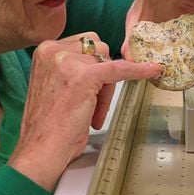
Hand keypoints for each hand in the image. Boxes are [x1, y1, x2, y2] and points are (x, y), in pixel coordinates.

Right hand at [8, 32, 160, 190]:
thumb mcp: (54, 85)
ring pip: (107, 61)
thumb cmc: (48, 126)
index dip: (93, 66)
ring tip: (92, 113)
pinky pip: (119, 69)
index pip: (84, 45)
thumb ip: (70, 69)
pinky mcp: (85, 75)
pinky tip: (152, 70)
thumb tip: (100, 66)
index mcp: (45, 50)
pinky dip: (138, 70)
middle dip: (102, 75)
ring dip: (106, 88)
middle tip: (91, 104)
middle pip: (98, 50)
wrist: (41, 149)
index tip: (96, 85)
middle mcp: (53, 50)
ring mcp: (68, 61)